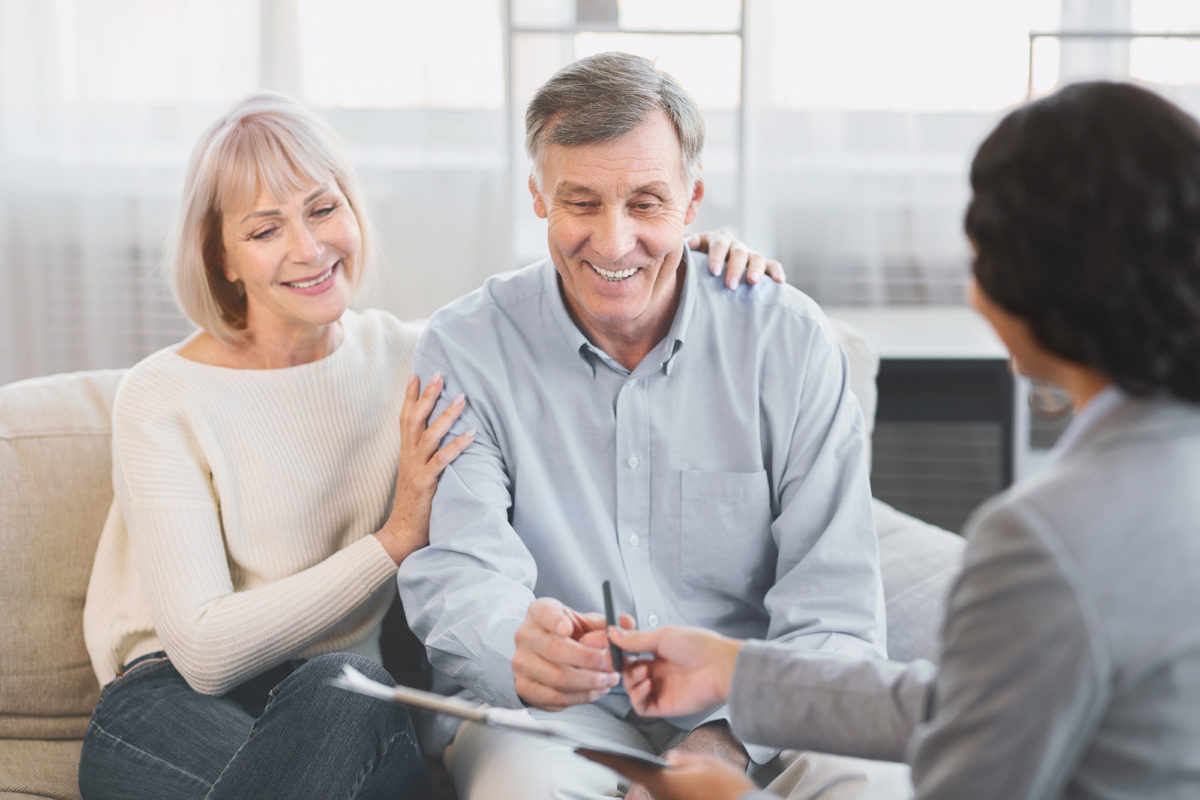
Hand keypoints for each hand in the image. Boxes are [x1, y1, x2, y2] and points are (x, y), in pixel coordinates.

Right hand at [375, 374, 474, 563]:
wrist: (400, 534)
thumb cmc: (414, 506)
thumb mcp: (416, 476)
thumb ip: (425, 458)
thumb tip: (439, 442)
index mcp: (406, 454)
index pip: (405, 419)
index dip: (410, 397)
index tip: (416, 375)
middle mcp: (409, 457)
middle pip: (415, 419)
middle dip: (427, 396)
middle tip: (439, 374)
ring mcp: (416, 469)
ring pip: (429, 435)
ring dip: (446, 415)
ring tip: (462, 398)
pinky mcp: (426, 483)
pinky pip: (442, 460)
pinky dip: (457, 445)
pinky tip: (471, 434)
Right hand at [513, 597, 620, 709]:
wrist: (543, 655)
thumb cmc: (567, 636)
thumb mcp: (584, 623)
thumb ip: (606, 624)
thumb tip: (627, 623)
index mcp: (539, 613)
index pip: (544, 613)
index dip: (555, 621)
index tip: (568, 629)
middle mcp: (526, 636)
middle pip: (555, 650)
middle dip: (590, 660)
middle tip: (612, 664)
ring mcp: (521, 663)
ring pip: (558, 678)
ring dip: (590, 682)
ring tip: (609, 679)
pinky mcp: (525, 687)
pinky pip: (556, 697)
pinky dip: (581, 696)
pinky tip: (596, 690)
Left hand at [578, 749, 753, 799]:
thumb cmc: (728, 792)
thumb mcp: (707, 765)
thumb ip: (684, 760)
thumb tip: (670, 761)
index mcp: (661, 781)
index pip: (622, 765)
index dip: (599, 756)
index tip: (579, 749)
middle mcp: (660, 797)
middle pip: (637, 778)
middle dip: (626, 765)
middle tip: (608, 753)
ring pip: (655, 787)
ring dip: (654, 778)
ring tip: (673, 767)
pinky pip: (668, 795)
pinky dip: (668, 786)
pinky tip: (688, 781)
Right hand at [611, 625, 740, 717]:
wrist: (719, 667)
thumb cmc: (697, 646)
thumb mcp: (662, 637)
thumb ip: (635, 640)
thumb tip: (612, 633)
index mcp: (660, 653)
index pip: (633, 656)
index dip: (622, 653)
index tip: (613, 647)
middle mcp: (660, 672)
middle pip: (630, 674)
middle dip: (624, 668)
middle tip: (624, 662)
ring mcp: (662, 689)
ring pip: (633, 691)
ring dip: (631, 681)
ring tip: (643, 673)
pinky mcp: (665, 706)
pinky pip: (641, 707)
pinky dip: (637, 697)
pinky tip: (646, 685)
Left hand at [687, 230, 784, 288]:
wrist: (705, 274)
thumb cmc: (694, 265)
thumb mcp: (688, 255)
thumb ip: (688, 247)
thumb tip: (688, 243)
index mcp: (717, 240)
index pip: (719, 244)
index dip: (717, 256)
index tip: (714, 272)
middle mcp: (735, 245)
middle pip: (738, 252)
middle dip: (735, 268)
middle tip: (730, 285)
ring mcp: (749, 255)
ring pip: (757, 258)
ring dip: (755, 269)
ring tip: (752, 282)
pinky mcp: (762, 267)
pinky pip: (772, 266)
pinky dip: (777, 272)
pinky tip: (780, 282)